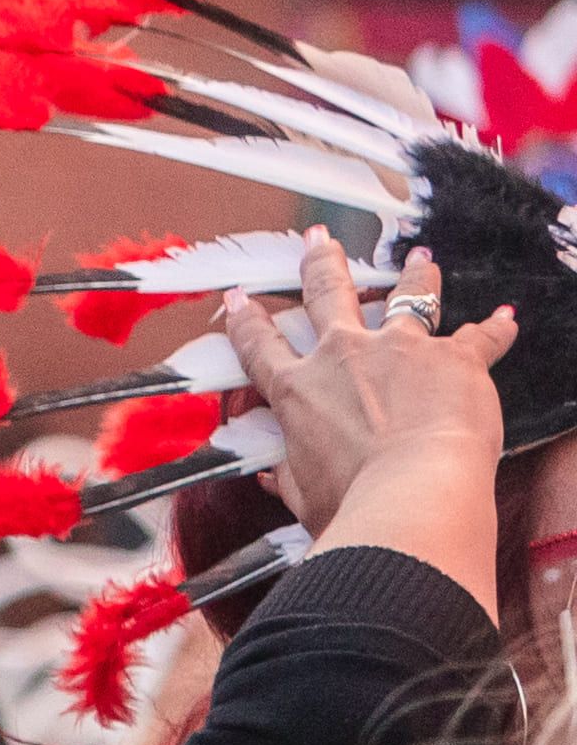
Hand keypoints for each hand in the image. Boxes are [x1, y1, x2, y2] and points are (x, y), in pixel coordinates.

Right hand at [227, 228, 509, 585]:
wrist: (413, 492)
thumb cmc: (353, 504)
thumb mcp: (302, 495)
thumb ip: (287, 476)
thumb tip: (271, 475)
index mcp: (299, 392)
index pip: (261, 347)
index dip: (246, 320)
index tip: (238, 298)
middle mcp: (344, 357)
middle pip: (328, 296)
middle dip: (320, 264)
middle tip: (317, 240)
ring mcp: (400, 349)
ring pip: (406, 298)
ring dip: (413, 276)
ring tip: (419, 259)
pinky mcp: (453, 357)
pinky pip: (480, 335)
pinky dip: (496, 327)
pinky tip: (506, 318)